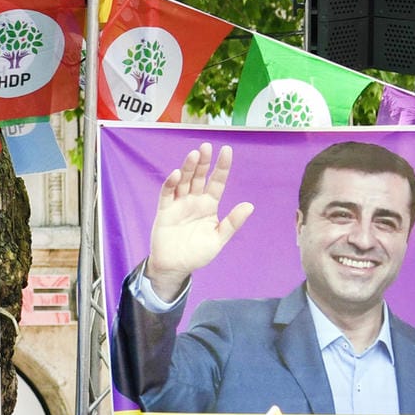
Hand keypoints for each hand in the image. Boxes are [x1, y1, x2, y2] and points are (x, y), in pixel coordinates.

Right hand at [146, 143, 254, 300]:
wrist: (175, 267)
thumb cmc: (197, 254)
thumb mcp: (218, 239)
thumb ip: (232, 223)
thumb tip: (249, 205)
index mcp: (209, 206)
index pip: (217, 182)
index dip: (222, 167)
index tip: (227, 151)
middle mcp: (194, 201)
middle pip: (199, 177)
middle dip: (203, 162)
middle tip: (206, 146)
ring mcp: (179, 204)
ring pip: (184, 181)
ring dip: (188, 168)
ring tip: (194, 155)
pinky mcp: (164, 210)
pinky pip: (167, 193)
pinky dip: (171, 183)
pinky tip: (177, 175)